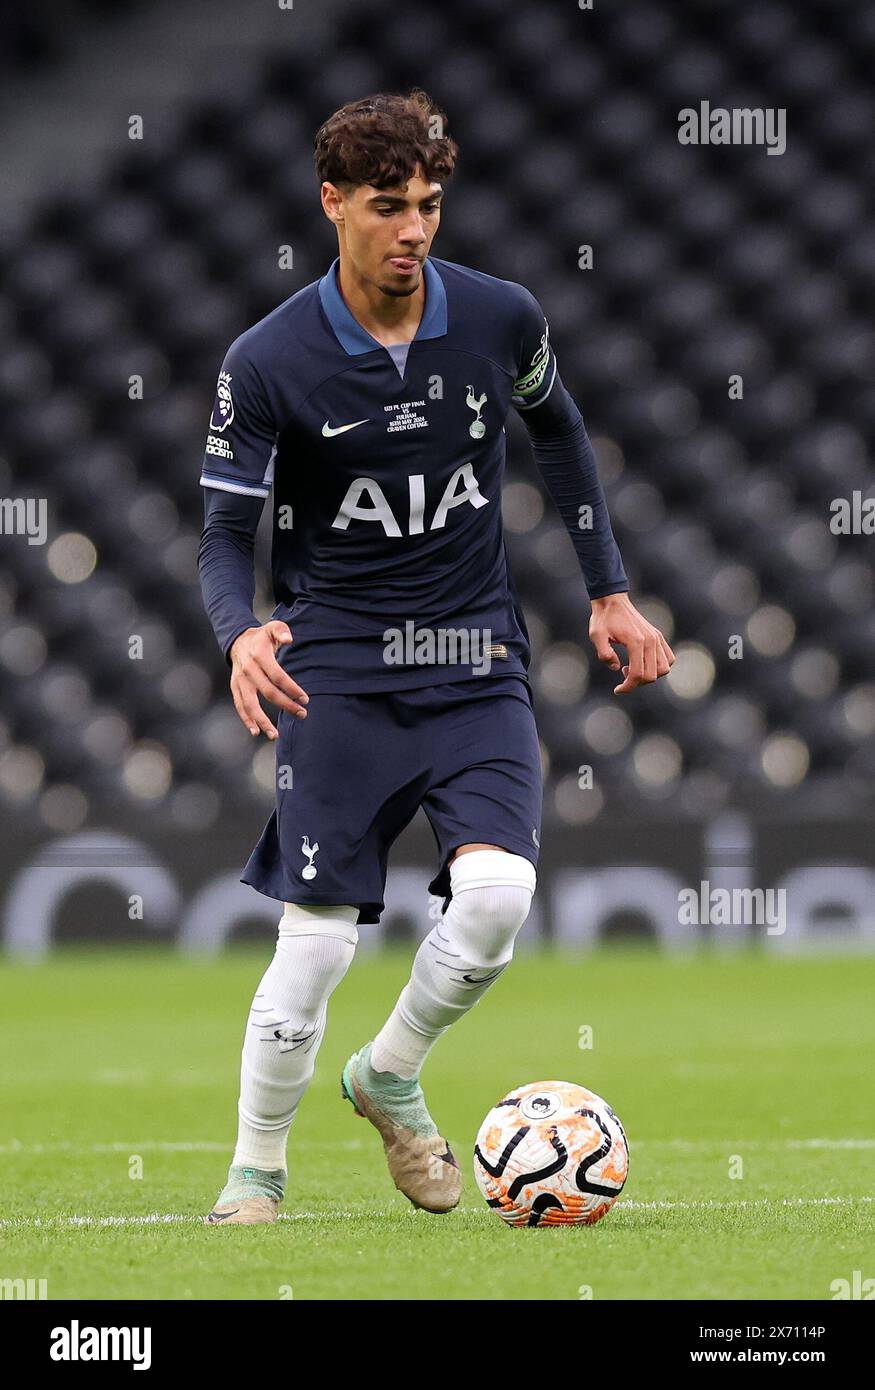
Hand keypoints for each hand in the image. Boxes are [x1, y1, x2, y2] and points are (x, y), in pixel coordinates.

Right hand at [229, 621, 309, 738]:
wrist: (238, 640)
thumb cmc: (261, 637)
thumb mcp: (273, 627)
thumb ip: (282, 631)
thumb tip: (289, 640)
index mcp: (260, 656)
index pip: (278, 676)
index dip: (292, 689)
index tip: (305, 699)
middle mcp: (248, 670)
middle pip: (268, 692)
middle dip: (286, 705)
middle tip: (301, 714)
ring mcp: (240, 680)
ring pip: (250, 704)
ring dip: (262, 721)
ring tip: (274, 734)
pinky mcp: (235, 687)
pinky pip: (240, 705)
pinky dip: (246, 719)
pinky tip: (256, 731)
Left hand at [588, 593, 674, 694]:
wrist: (612, 601)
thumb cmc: (603, 619)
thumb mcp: (596, 636)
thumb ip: (604, 654)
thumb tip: (617, 667)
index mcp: (636, 642)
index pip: (638, 674)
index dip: (628, 687)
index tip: (617, 690)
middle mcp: (650, 640)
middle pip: (652, 675)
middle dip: (637, 682)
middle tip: (622, 674)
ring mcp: (656, 638)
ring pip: (664, 668)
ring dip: (649, 675)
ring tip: (633, 668)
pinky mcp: (658, 636)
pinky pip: (668, 658)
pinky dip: (660, 666)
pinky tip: (643, 662)